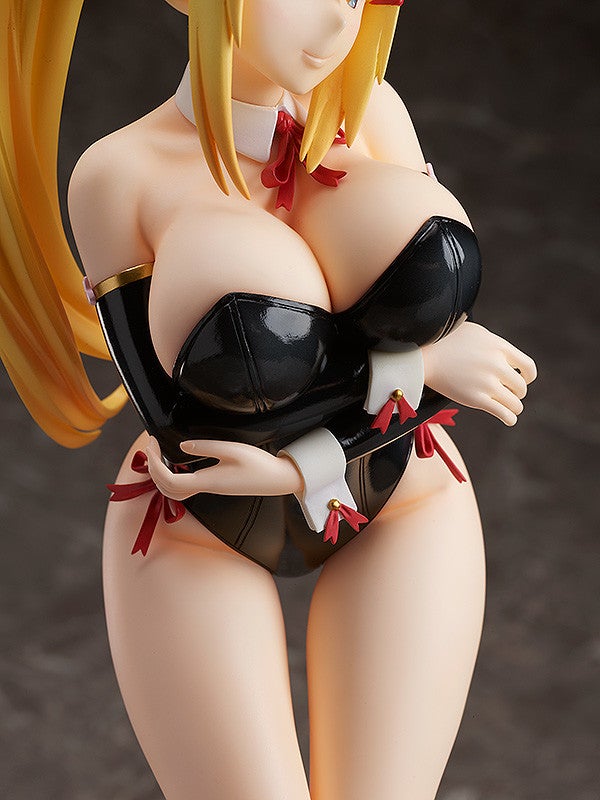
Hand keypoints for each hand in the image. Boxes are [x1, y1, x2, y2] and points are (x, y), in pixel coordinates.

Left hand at [144, 437, 303, 500]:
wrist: (277, 479)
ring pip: (174, 491)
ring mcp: (210, 488)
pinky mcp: (214, 486)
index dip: (155, 465)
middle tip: (149, 447)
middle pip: (167, 489)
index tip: (151, 444)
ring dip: (160, 476)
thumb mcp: (233, 450)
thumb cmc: (259, 465)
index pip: (170, 480)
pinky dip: (172, 478)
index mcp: (207, 480)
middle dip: (152, 470)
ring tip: (157, 455)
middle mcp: (206, 488)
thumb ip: (206, 447)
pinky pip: (185, 488)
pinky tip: (175, 463)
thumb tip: (182, 447)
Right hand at [421, 321, 536, 425]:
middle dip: (516, 392)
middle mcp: (496, 364)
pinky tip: (508, 419)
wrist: (421, 355)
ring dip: (514, 407)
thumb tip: (504, 355)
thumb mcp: (475, 332)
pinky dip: (509, 418)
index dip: (528, 377)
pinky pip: (504, 413)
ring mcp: (487, 382)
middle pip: (521, 387)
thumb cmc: (444, 341)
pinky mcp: (476, 399)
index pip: (528, 367)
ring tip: (508, 407)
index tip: (523, 380)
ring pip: (515, 403)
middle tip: (507, 393)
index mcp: (499, 347)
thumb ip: (493, 343)